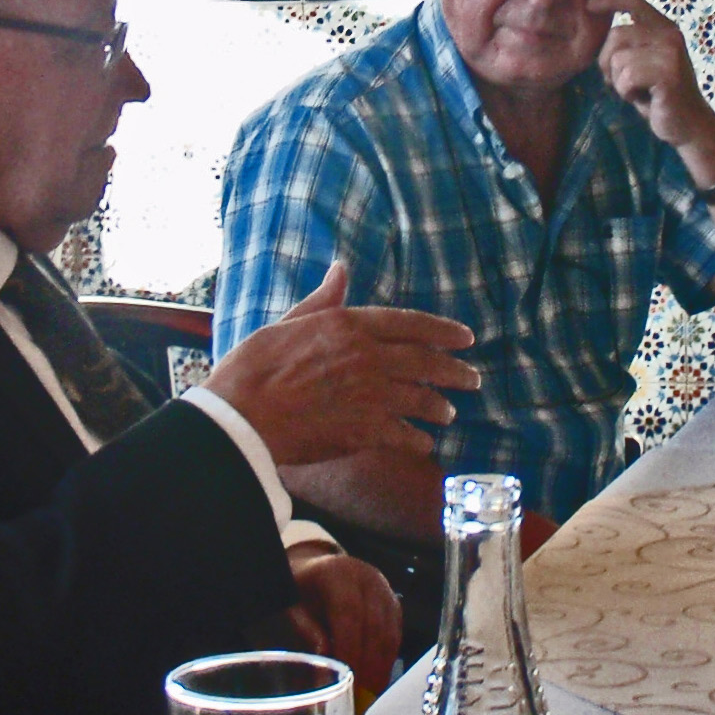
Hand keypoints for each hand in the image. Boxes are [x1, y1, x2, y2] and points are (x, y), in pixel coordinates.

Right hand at [207, 264, 480, 467]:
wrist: (242, 416)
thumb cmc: (254, 367)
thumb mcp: (287, 322)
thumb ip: (322, 300)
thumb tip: (341, 269)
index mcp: (349, 326)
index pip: (410, 323)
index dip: (444, 331)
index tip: (466, 338)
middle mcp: (368, 357)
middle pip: (426, 362)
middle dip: (455, 371)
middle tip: (473, 379)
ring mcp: (370, 395)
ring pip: (421, 400)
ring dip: (439, 407)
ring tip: (449, 413)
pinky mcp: (365, 431)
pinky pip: (405, 436)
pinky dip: (418, 441)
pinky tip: (423, 445)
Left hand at [286, 548, 401, 700]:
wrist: (316, 569)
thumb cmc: (301, 592)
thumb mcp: (293, 608)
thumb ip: (308, 632)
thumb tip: (324, 662)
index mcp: (336, 573)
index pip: (349, 613)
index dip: (351, 647)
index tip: (347, 677)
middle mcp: (365, 576)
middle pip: (375, 624)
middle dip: (370, 661)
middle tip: (363, 691)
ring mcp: (383, 586)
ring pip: (390, 629)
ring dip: (382, 662)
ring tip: (372, 688)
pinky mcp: (393, 599)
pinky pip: (396, 631)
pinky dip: (389, 654)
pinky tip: (379, 673)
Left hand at [588, 0, 714, 166]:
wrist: (689, 126)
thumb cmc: (661, 97)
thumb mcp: (644, 64)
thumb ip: (629, 45)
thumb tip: (596, 30)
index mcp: (665, 29)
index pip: (635, 2)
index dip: (610, 0)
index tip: (589, 4)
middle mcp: (670, 35)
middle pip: (616, 34)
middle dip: (607, 62)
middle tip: (619, 82)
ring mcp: (670, 53)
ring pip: (618, 59)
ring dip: (619, 82)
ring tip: (639, 92)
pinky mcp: (667, 73)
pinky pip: (626, 77)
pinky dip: (627, 93)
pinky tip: (644, 100)